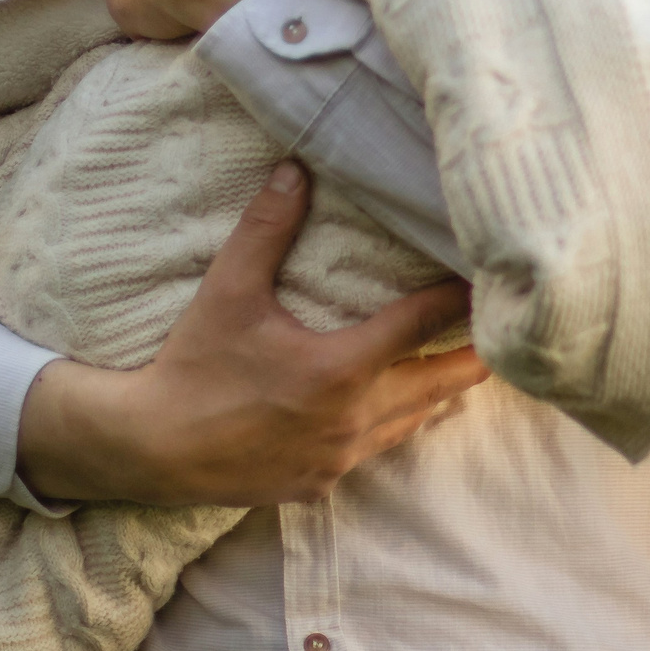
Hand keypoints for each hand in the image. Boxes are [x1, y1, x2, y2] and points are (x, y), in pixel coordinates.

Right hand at [17, 162, 491, 505]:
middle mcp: (353, 419)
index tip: (485, 277)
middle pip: (441, 383)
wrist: (147, 448)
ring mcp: (339, 457)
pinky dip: (397, 424)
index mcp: (340, 369)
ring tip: (463, 363)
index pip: (422, 324)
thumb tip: (295, 166)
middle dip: (471, 355)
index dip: (458, 299)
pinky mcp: (320, 484)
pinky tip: (398, 408)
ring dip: (438, 392)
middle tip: (502, 328)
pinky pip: (377, 450)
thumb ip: (267, 227)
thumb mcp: (228, 289)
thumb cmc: (191, 364)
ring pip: (414, 422)